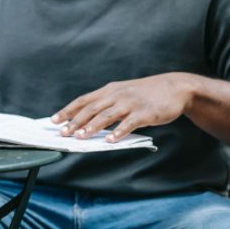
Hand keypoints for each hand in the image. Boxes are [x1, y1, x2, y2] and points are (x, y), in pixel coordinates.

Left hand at [53, 73, 201, 142]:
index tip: (54, 120)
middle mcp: (117, 95)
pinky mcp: (145, 113)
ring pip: (107, 115)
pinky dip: (118, 132)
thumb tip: (88, 122)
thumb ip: (107, 105)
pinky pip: (129, 123)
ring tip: (80, 137)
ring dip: (92, 127)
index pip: (83, 100)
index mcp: (110, 90)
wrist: (175, 88)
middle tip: (63, 133)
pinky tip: (110, 140)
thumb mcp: (123, 93)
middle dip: (75, 121)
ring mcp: (131, 103)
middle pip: (91, 109)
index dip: (68, 110)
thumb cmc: (146, 94)